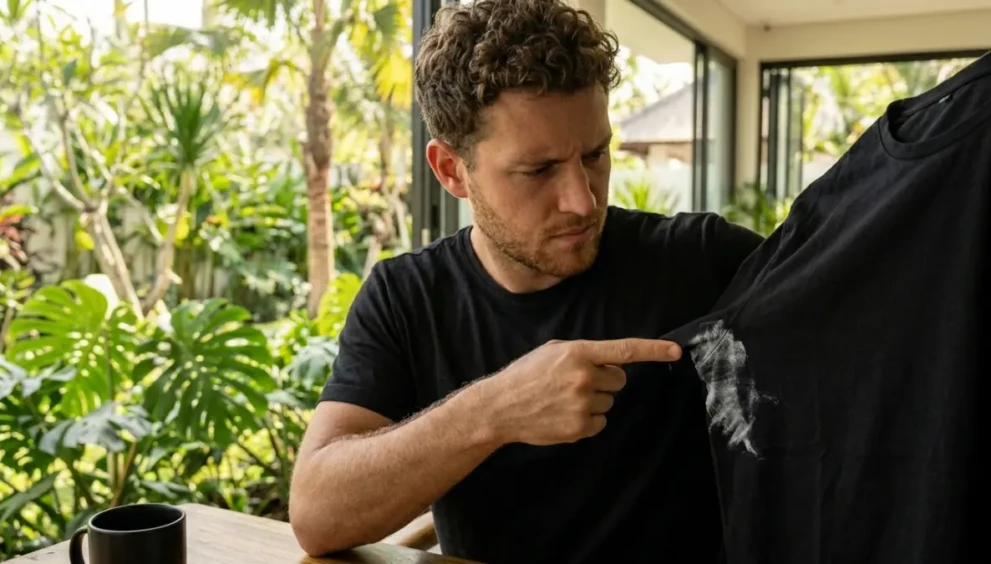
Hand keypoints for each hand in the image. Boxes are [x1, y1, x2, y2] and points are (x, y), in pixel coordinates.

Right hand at [473, 338, 682, 445]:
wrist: (501, 407)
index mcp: (578, 353)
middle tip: (577, 383)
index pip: (624, 350)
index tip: (676, 351)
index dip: (653, 350)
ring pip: (609, 402)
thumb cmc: (526, 376)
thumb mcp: (552, 352)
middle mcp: (584, 377)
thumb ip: (583, 354)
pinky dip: (588, 420)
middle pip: (620, 380)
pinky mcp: (580, 427)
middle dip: (605, 381)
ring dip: (594, 401)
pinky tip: (564, 415)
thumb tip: (609, 363)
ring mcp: (583, 404)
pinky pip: (601, 422)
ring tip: (564, 400)